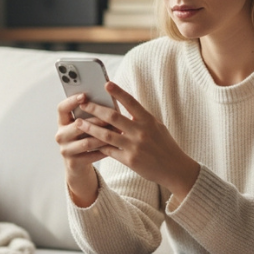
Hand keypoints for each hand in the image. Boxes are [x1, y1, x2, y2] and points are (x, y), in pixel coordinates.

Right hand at [55, 93, 116, 205]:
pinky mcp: (73, 162)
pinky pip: (92, 155)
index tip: (84, 95)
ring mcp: (65, 150)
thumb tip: (108, 103)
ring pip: (87, 142)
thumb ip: (91, 114)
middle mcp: (60, 135)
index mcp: (62, 122)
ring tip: (118, 132)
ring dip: (104, 137)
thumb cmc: (85, 138)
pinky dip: (104, 151)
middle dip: (97, 120)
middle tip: (113, 117)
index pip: (62, 108)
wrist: (78, 164)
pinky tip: (115, 147)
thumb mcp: (85, 125)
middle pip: (77, 124)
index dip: (71, 101)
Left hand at [74, 81, 200, 203]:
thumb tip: (125, 105)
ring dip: (90, 128)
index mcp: (148, 120)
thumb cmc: (164, 145)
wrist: (174, 169)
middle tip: (83, 103)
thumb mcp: (156, 126)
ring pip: (107, 134)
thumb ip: (141, 117)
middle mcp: (141, 131)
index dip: (118, 92)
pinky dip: (98, 145)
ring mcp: (135, 146)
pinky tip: (88, 141)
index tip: (106, 84)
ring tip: (79, 123)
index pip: (131, 102)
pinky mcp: (129, 160)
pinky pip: (109, 151)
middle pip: (113, 117)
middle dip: (95, 109)